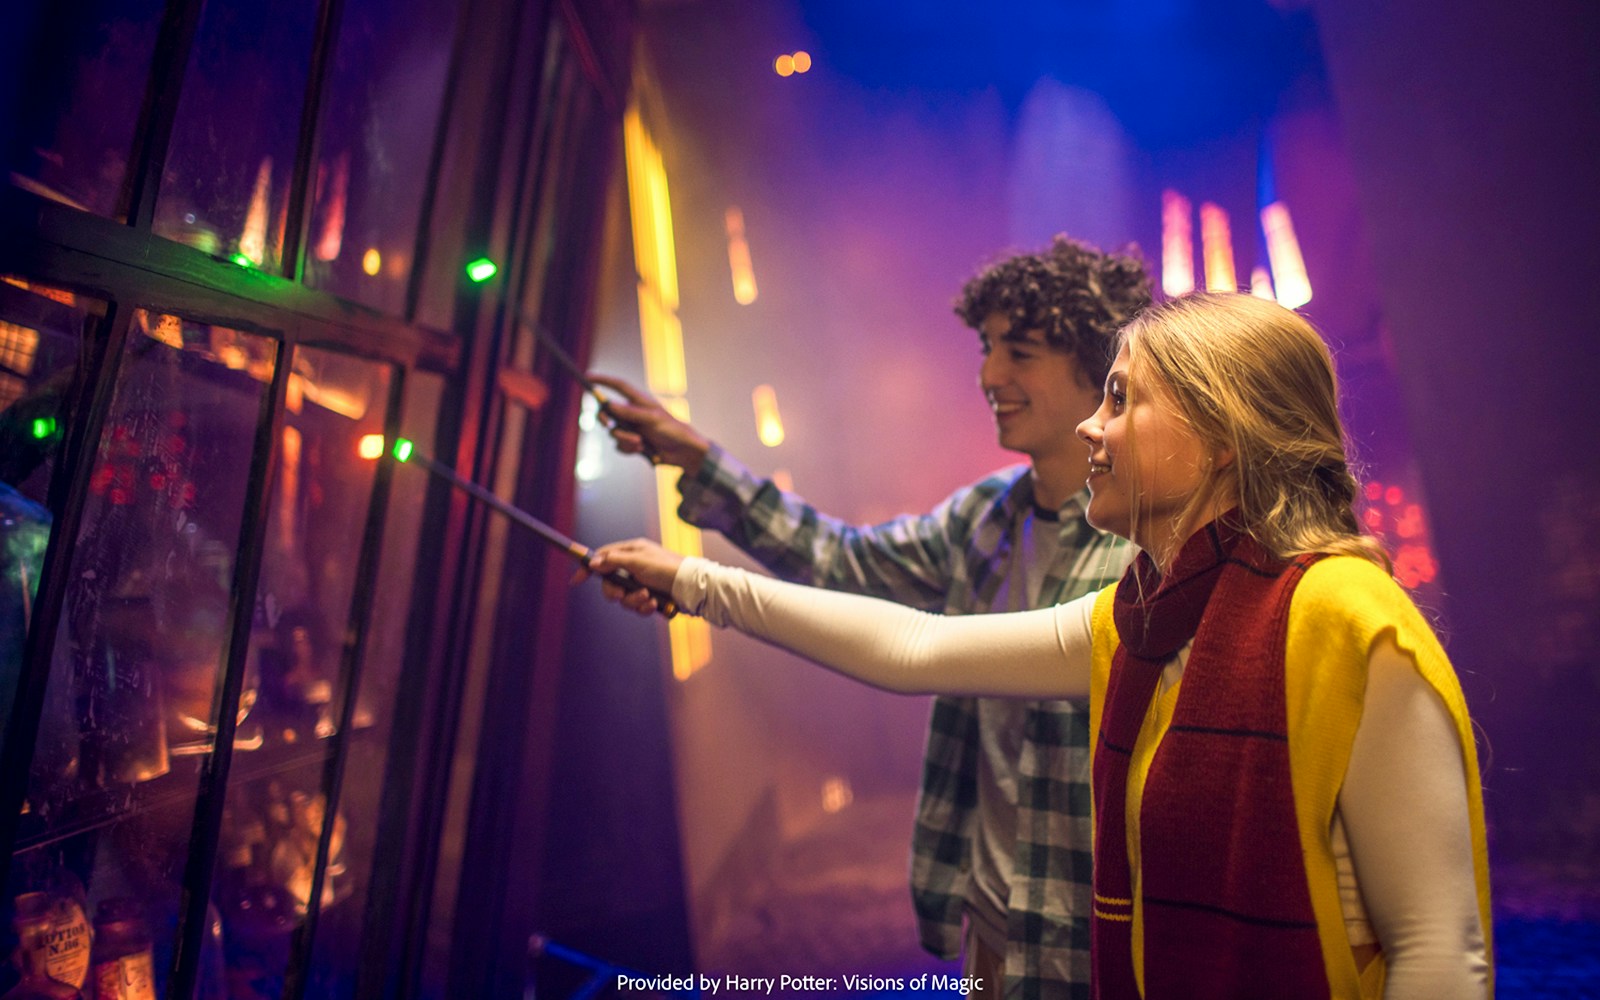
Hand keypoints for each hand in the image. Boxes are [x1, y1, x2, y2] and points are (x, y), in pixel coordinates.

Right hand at [581, 538, 686, 615]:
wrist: (693, 588)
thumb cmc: (667, 569)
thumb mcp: (638, 562)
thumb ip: (614, 562)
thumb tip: (594, 562)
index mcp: (632, 552)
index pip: (603, 557)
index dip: (589, 569)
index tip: (576, 581)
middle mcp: (636, 566)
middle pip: (610, 583)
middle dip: (616, 592)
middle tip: (623, 595)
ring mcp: (643, 582)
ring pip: (624, 598)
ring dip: (634, 601)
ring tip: (648, 599)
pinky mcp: (650, 597)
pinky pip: (637, 606)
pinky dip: (644, 608)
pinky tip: (654, 606)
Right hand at [587, 374, 711, 474]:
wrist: (683, 453)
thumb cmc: (673, 430)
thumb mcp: (653, 419)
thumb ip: (631, 412)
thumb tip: (610, 404)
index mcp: (639, 401)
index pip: (618, 386)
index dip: (603, 380)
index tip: (588, 377)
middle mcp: (632, 413)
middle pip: (608, 412)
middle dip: (606, 419)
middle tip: (609, 424)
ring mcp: (632, 428)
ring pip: (613, 432)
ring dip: (625, 439)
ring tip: (640, 443)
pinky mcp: (633, 443)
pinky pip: (619, 446)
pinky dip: (628, 448)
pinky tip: (642, 450)